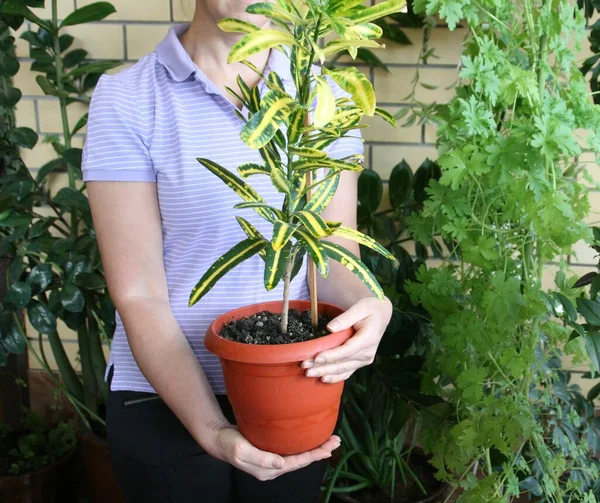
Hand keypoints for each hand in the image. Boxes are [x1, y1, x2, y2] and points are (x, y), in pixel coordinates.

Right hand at [211, 422, 340, 480]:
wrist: (218, 438)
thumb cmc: (229, 443)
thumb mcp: (242, 450)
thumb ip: (261, 458)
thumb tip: (281, 464)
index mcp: (268, 470)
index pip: (296, 463)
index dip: (313, 455)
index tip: (328, 449)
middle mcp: (273, 468)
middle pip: (301, 461)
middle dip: (319, 452)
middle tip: (336, 441)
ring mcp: (272, 462)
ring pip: (298, 456)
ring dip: (313, 449)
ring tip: (329, 441)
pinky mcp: (270, 453)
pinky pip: (291, 451)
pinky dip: (303, 446)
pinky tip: (309, 440)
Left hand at [302, 296, 392, 383]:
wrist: (380, 315)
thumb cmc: (369, 309)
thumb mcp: (359, 308)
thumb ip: (345, 318)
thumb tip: (330, 328)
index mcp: (368, 338)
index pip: (347, 350)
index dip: (332, 356)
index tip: (316, 357)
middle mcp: (367, 353)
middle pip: (342, 363)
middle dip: (322, 366)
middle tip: (305, 366)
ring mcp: (364, 359)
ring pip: (343, 370)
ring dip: (325, 373)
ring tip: (308, 373)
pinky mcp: (360, 362)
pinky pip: (347, 372)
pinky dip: (334, 377)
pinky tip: (322, 379)